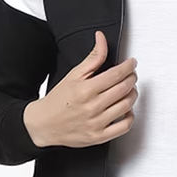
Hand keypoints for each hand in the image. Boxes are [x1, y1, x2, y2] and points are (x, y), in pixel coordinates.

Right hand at [25, 31, 137, 147]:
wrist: (43, 124)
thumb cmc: (58, 100)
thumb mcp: (74, 75)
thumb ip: (92, 58)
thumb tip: (102, 39)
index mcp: (85, 89)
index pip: (116, 74)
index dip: (129, 66)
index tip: (132, 63)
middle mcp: (92, 107)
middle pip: (124, 89)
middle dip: (132, 78)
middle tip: (131, 75)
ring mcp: (96, 123)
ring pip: (127, 106)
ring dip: (133, 94)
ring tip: (129, 89)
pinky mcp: (99, 137)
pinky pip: (124, 127)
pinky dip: (130, 116)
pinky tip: (126, 109)